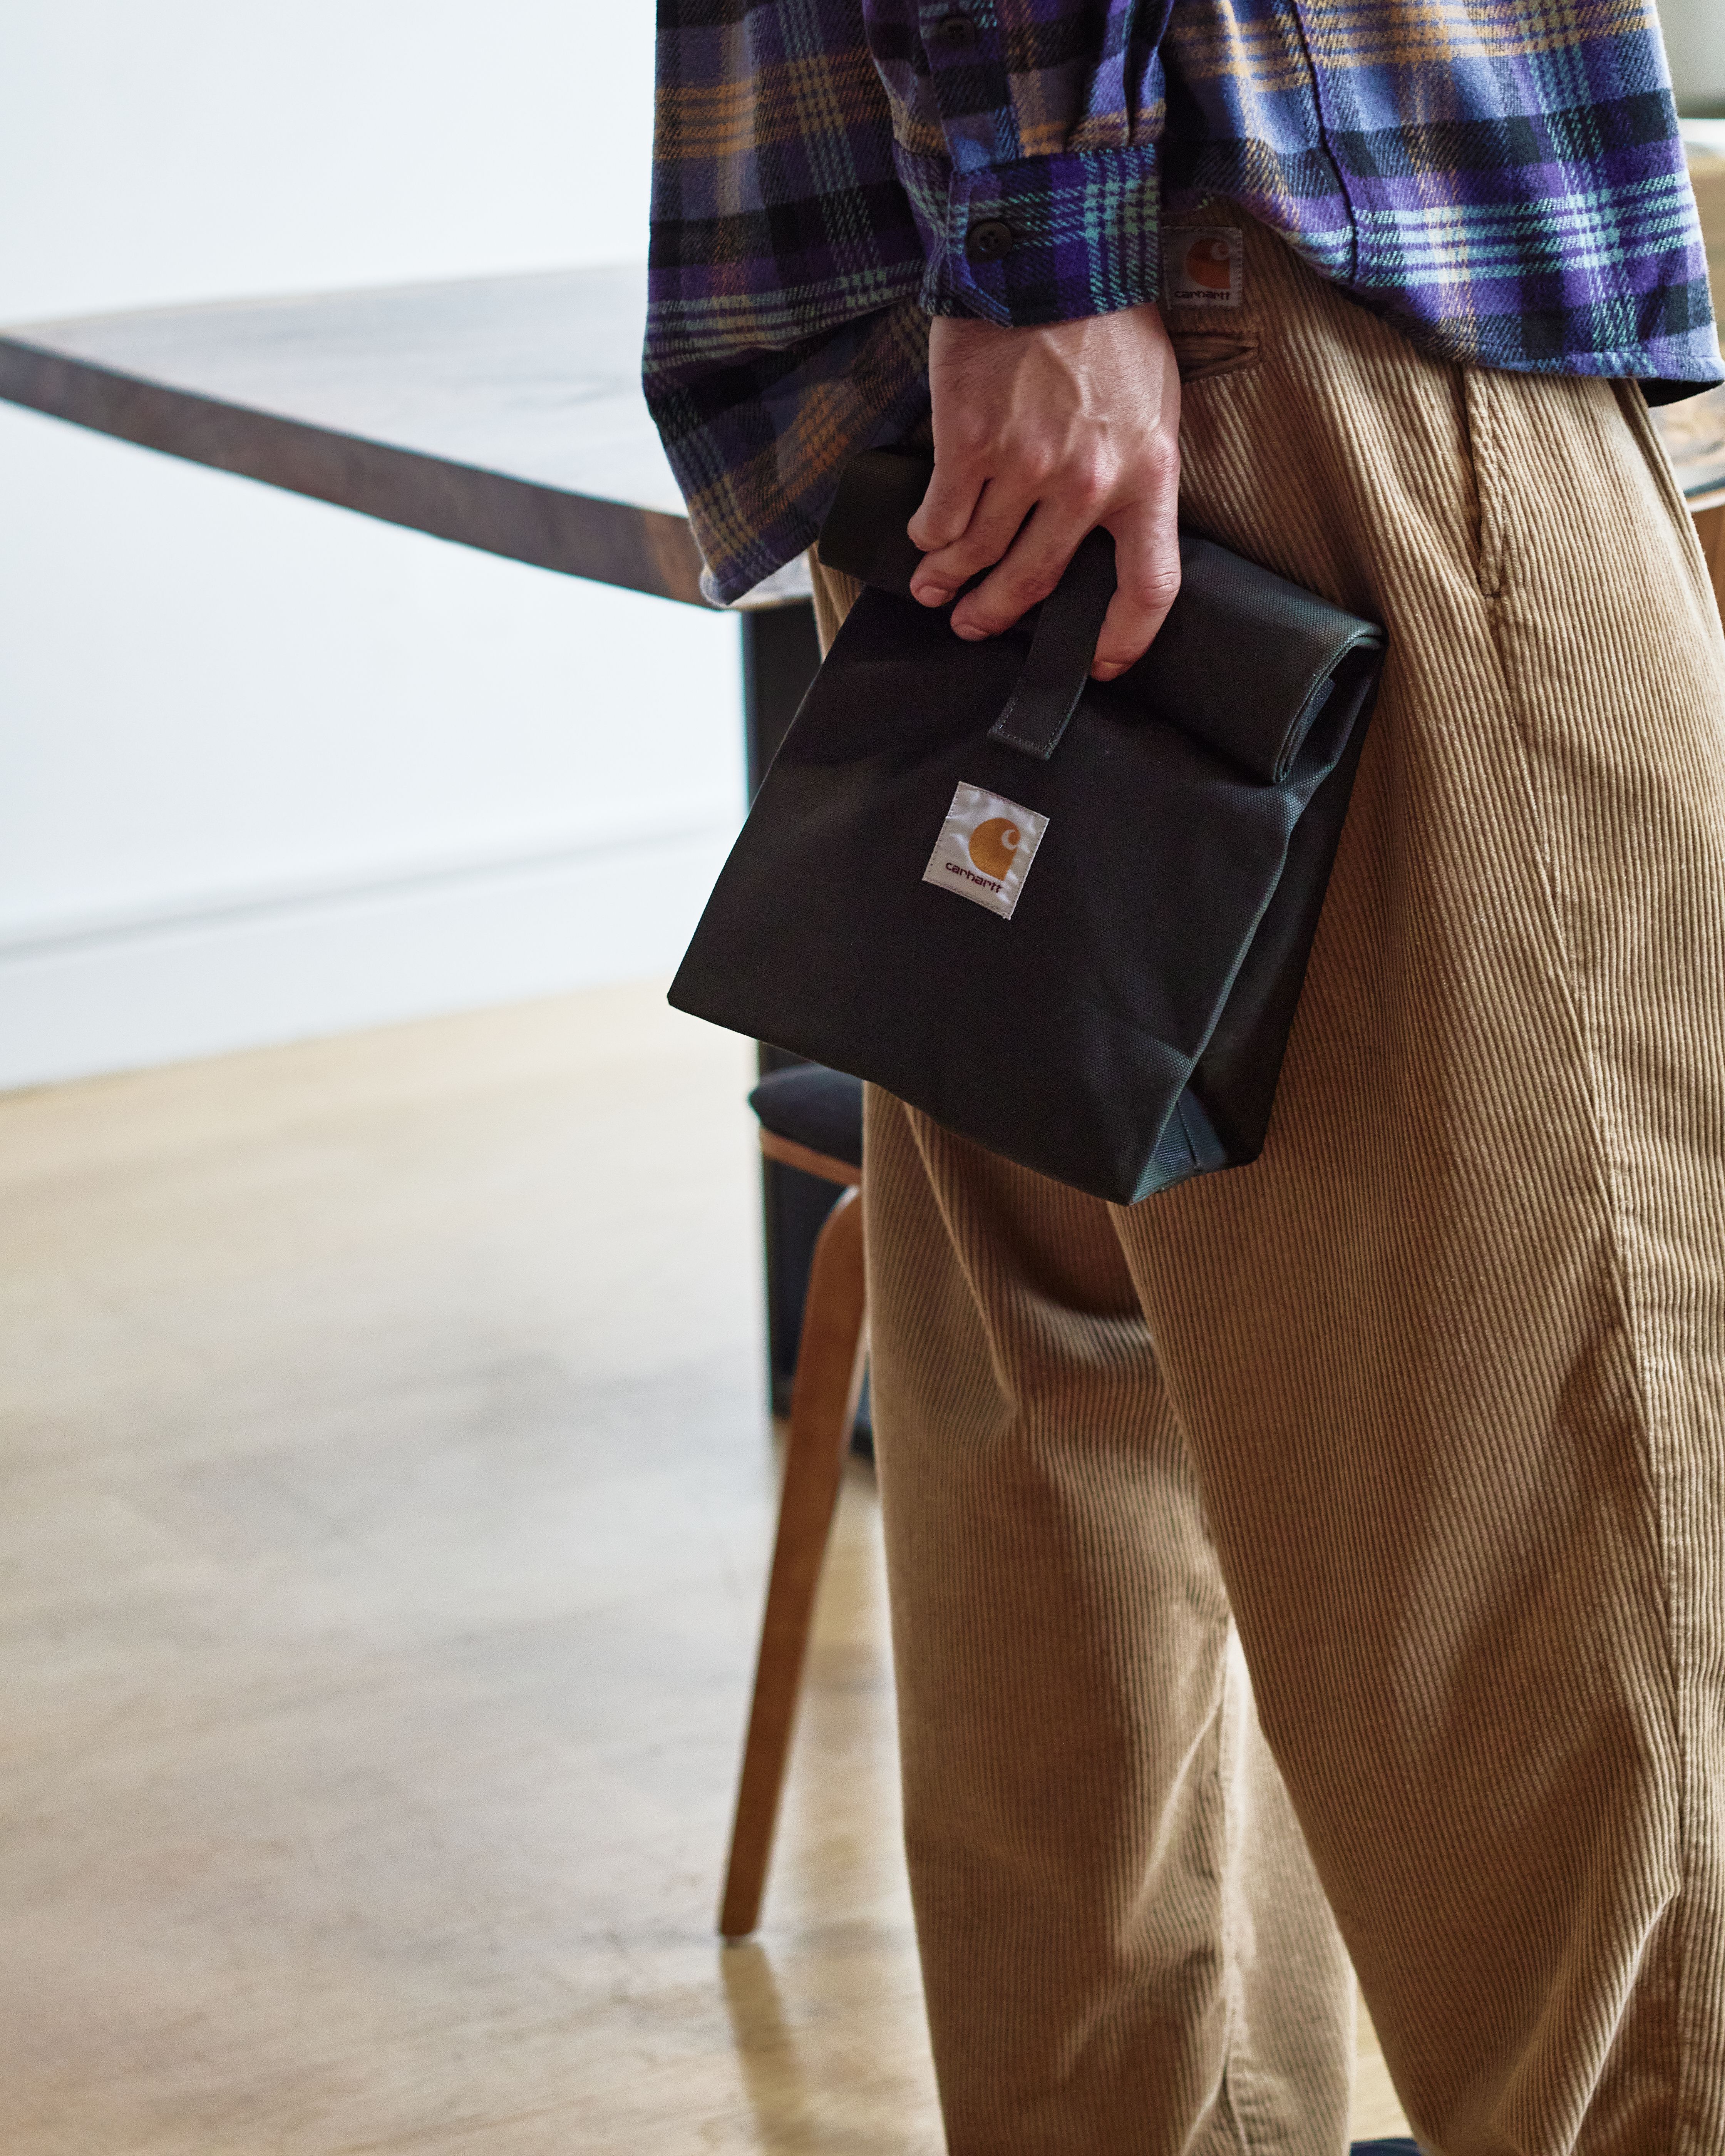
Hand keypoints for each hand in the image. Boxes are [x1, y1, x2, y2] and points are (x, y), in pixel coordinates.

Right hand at [907, 303, 1181, 677]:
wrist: (1056, 250)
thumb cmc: (1109, 321)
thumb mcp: (1154, 403)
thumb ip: (1135, 469)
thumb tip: (1109, 525)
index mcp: (1148, 477)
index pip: (1150, 584)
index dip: (1127, 638)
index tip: (1102, 662)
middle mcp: (1087, 485)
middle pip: (1040, 582)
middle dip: (1000, 613)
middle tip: (977, 625)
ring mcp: (1025, 468)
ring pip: (980, 555)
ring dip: (950, 582)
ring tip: (935, 591)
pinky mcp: (969, 444)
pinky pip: (942, 516)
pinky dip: (928, 536)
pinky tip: (922, 539)